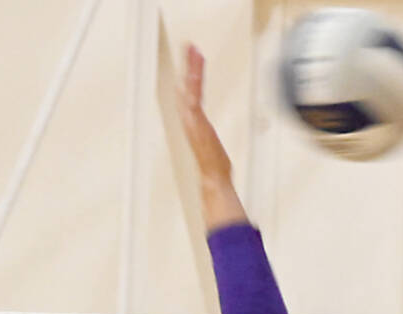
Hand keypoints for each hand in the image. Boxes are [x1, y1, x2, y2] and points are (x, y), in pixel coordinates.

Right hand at [177, 44, 230, 183]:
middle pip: (188, 86)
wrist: (213, 178)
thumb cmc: (214, 166)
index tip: (193, 60)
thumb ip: (208, 137)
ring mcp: (192, 121)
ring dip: (191, 69)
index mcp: (195, 121)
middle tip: (189, 46)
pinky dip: (194, 83)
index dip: (191, 76)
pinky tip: (195, 71)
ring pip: (190, 89)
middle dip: (188, 66)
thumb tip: (210, 139)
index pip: (192, 93)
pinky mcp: (195, 123)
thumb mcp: (212, 146)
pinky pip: (194, 98)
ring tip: (193, 50)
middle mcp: (191, 119)